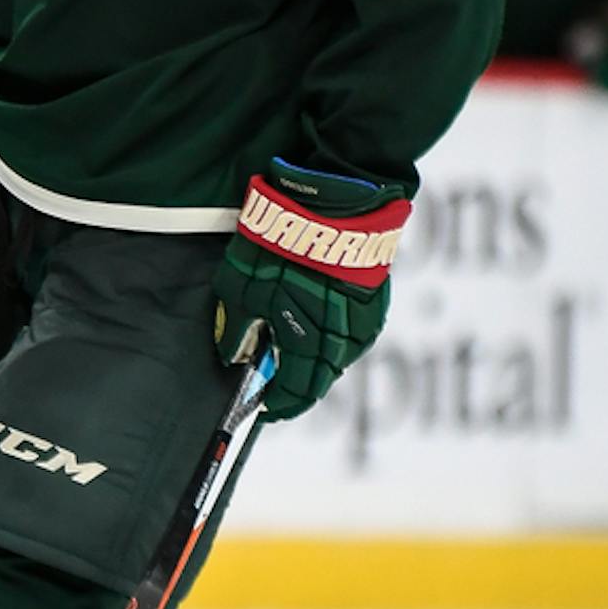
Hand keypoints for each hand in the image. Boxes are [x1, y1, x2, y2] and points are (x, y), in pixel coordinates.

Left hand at [211, 160, 411, 421]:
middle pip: (320, 378)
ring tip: (291, 351)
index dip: (277, 404)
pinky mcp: (375, 297)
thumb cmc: (279, 242)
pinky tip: (313, 324)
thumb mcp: (240, 285)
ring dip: (315, 358)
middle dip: (296, 384)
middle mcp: (344, 341)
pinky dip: (331, 335)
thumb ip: (237, 327)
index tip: (263, 408)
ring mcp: (365, 319)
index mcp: (309, 344)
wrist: (333, 199)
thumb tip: (232, 355)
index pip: (296, 393)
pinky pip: (351, 330)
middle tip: (274, 381)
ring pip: (338, 354)